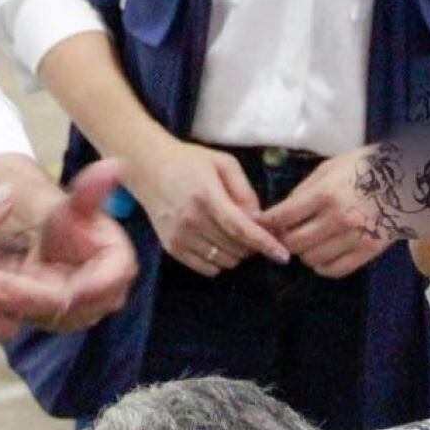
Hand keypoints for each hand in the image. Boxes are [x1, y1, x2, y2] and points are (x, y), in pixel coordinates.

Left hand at [0, 160, 137, 333]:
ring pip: (61, 316)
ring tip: (12, 283)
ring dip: (35, 303)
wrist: (50, 240)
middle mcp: (108, 295)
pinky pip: (44, 319)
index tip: (67, 289)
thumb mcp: (75, 205)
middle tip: (24, 285)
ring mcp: (86, 311)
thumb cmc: (66, 221)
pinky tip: (6, 291)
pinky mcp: (63, 319)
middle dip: (54, 298)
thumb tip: (116, 164)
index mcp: (120, 266)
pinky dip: (25, 308)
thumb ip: (92, 190)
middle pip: (84, 307)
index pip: (111, 284)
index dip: (90, 289)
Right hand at [127, 137, 288, 276]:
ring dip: (237, 253)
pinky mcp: (171, 247)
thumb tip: (259, 220)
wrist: (147, 167)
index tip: (282, 255)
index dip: (264, 243)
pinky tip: (217, 242)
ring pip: (224, 261)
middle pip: (236, 248)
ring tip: (232, 234)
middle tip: (252, 230)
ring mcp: (179, 236)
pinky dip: (219, 261)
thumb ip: (245, 190)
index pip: (240, 229)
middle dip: (252, 244)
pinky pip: (206, 269)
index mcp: (206, 195)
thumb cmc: (189, 161)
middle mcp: (191, 219)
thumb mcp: (223, 163)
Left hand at [260, 148, 395, 278]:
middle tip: (284, 234)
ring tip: (307, 242)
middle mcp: (339, 218)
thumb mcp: (330, 168)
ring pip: (312, 260)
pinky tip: (322, 254)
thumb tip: (282, 212)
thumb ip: (304, 191)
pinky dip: (322, 266)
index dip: (266, 222)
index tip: (259, 224)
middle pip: (295, 243)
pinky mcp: (369, 251)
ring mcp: (355, 237)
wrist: (408, 178)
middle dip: (283, 239)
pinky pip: (335, 270)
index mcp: (326, 194)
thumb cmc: (365, 167)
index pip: (284, 216)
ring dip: (303, 253)